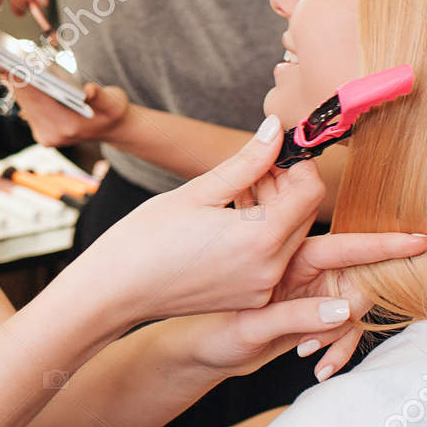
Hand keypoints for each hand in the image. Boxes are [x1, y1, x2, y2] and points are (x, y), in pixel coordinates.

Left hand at [0, 65, 127, 147]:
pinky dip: (20, 91)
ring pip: (23, 104)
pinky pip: (26, 108)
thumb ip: (101, 95)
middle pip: (25, 100)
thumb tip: (89, 91)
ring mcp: (45, 135)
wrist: (113, 129)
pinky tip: (9, 74)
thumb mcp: (114, 100)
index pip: (38, 98)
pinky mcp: (41, 133)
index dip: (20, 80)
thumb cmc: (112, 110)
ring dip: (11, 83)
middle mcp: (53, 133)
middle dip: (10, 77)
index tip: (5, 65)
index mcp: (69, 125)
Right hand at [77, 116, 325, 323]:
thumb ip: (247, 161)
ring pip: (291, 236)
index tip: (276, 149)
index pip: (310, 190)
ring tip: (239, 189)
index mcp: (261, 238)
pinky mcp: (249, 298)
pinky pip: (273, 258)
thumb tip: (277, 128)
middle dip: (288, 184)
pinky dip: (264, 234)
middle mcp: (270, 268)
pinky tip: (232, 218)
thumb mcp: (199, 191)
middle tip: (255, 165)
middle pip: (305, 214)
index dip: (298, 163)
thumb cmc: (146, 238)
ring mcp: (261, 288)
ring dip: (277, 208)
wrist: (115, 290)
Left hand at [182, 215, 426, 381]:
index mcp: (293, 259)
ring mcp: (312, 295)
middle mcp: (307, 273)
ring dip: (338, 336)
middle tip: (314, 338)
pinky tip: (319, 367)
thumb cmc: (213, 329)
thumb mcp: (251, 327)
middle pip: (357, 283)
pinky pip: (343, 330)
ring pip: (352, 311)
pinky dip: (336, 350)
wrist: (200, 350)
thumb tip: (345, 310)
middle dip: (349, 314)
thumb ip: (297, 316)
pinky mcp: (313, 317)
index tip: (418, 240)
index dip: (384, 245)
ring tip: (306, 351)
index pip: (346, 247)